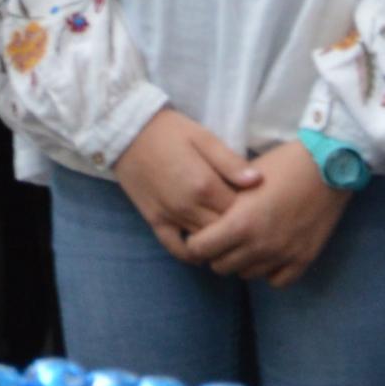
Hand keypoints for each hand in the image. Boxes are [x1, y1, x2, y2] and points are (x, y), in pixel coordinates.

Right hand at [110, 108, 258, 251]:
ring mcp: (170, 216)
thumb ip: (230, 162)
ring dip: (219, 241)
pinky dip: (192, 254)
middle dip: (238, 228)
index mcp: (204, 184)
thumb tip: (258, 181)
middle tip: (246, 220)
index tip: (256, 203)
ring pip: (205, 242)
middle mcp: (188, 206)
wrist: (127, 131)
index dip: (251, 208)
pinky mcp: (155, 221)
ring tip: (231, 234)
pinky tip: (203, 250)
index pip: (240, 210)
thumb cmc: (169, 131)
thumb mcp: (203, 137)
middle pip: (224, 230)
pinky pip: (175, 248)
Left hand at [186, 140, 348, 285]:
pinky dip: (269, 270)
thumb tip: (203, 217)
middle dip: (217, 252)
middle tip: (224, 237)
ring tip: (248, 242)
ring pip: (246, 275)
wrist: (327, 165)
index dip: (196, 240)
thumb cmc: (282, 164)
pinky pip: (276, 281)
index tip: (202, 232)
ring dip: (242, 261)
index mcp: (240, 222)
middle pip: (220, 266)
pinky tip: (270, 252)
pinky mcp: (303, 259)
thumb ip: (222, 203)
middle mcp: (259, 245)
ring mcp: (282, 255)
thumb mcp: (243, 178)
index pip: (199, 249)